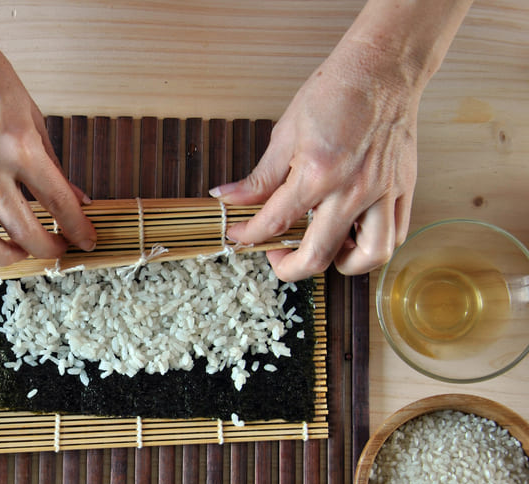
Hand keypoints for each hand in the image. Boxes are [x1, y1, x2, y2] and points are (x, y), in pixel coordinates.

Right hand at [0, 6, 95, 264]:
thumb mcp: (32, 115)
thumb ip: (52, 163)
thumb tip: (76, 198)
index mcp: (19, 146)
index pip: (59, 202)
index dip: (78, 228)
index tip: (86, 239)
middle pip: (22, 230)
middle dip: (46, 249)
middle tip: (55, 250)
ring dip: (2, 255)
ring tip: (16, 252)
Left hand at [213, 0, 470, 282]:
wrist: (382, 70)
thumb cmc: (334, 94)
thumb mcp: (285, 133)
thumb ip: (259, 177)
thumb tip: (226, 198)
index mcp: (317, 173)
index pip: (275, 222)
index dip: (249, 236)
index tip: (239, 236)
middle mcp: (353, 190)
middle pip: (318, 256)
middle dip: (287, 267)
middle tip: (276, 255)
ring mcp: (382, 193)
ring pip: (367, 257)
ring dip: (340, 264)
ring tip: (322, 248)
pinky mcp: (403, 190)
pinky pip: (393, 237)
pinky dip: (370, 248)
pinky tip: (350, 235)